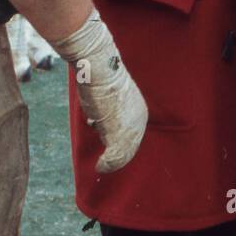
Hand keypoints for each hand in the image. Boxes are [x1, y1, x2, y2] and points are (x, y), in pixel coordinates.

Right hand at [53, 15, 147, 171]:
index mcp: (139, 110)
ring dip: (111, 161)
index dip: (119, 144)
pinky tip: (99, 167)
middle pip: (128, 147)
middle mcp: (139, 120)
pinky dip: (107, 165)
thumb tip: (96, 119)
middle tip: (104, 164)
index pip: (132, 135)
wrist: (98, 67)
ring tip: (102, 163)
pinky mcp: (119, 133)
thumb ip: (107, 109)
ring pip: (122, 153)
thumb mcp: (105, 95)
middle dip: (116, 155)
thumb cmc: (98, 77)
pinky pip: (115, 156)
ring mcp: (130, 127)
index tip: (109, 152)